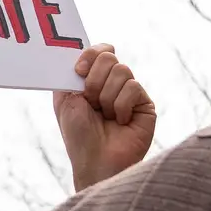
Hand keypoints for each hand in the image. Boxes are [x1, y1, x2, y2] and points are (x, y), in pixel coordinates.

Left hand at [52, 44, 155, 191]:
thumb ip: (70, 73)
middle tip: (91, 102)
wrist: (95, 160)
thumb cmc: (78, 134)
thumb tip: (81, 52)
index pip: (99, 50)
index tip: (78, 71)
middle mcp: (112, 83)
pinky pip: (133, 88)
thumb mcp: (65, 100)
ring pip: (122, 71)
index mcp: (93, 79)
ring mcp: (129, 93)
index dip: (89, 55)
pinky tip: (120, 122)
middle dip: (94, 80)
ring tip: (105, 116)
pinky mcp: (144, 104)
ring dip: (106, 97)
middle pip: (109, 56)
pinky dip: (120, 106)